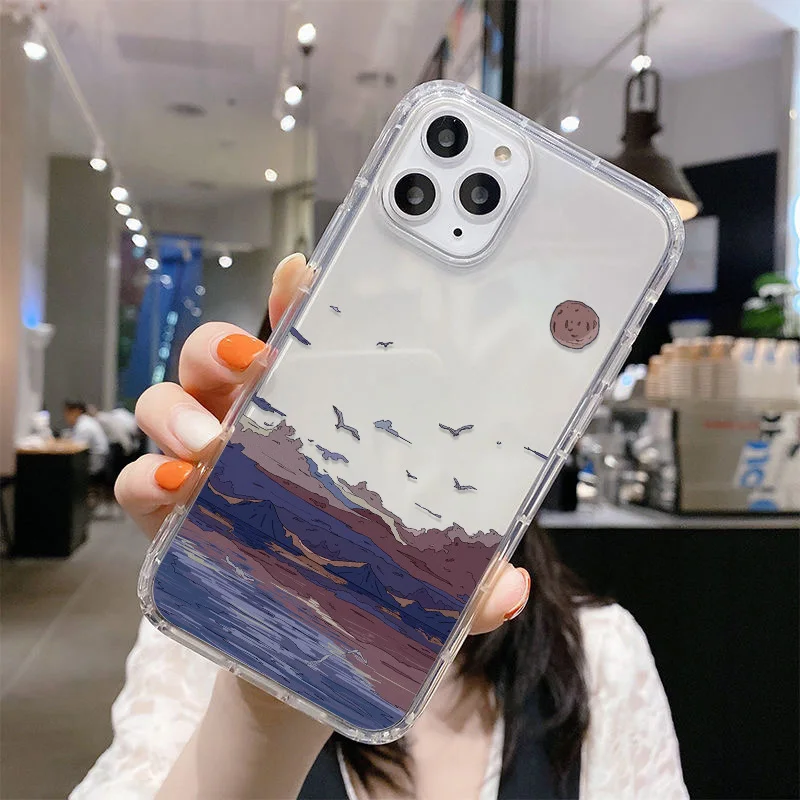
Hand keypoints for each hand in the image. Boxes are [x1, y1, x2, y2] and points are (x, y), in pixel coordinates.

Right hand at [117, 250, 529, 633]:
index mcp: (310, 417)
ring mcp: (202, 467)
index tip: (304, 273)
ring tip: (206, 439)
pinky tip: (174, 490)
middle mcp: (249, 426)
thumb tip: (509, 589)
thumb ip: (464, 581)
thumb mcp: (415, 578)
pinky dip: (146, 477)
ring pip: (167, 400)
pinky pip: (137, 480)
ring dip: (177, 408)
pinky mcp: (166, 518)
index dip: (296, 300)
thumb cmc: (358, 586)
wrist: (301, 654)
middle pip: (218, 355)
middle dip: (222, 344)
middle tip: (251, 361)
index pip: (300, 342)